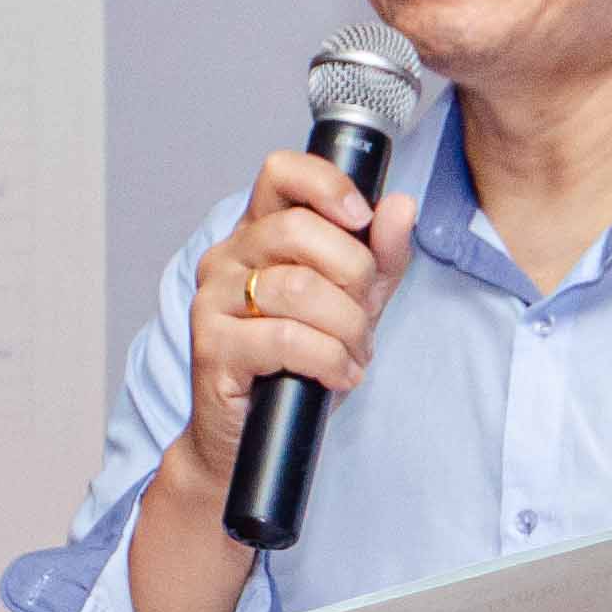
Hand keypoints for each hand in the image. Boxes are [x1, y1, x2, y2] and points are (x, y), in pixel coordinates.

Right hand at [172, 149, 419, 490]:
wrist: (251, 439)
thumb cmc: (299, 367)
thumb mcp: (354, 305)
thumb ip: (379, 257)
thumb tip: (399, 206)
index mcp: (260, 234)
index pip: (281, 172)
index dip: (326, 185)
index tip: (361, 217)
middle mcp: (228, 257)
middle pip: (299, 229)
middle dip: (353, 275)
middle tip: (363, 316)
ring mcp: (213, 300)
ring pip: (296, 287)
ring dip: (344, 327)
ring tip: (352, 354)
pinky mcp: (212, 346)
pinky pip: (284, 338)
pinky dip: (327, 360)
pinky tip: (337, 376)